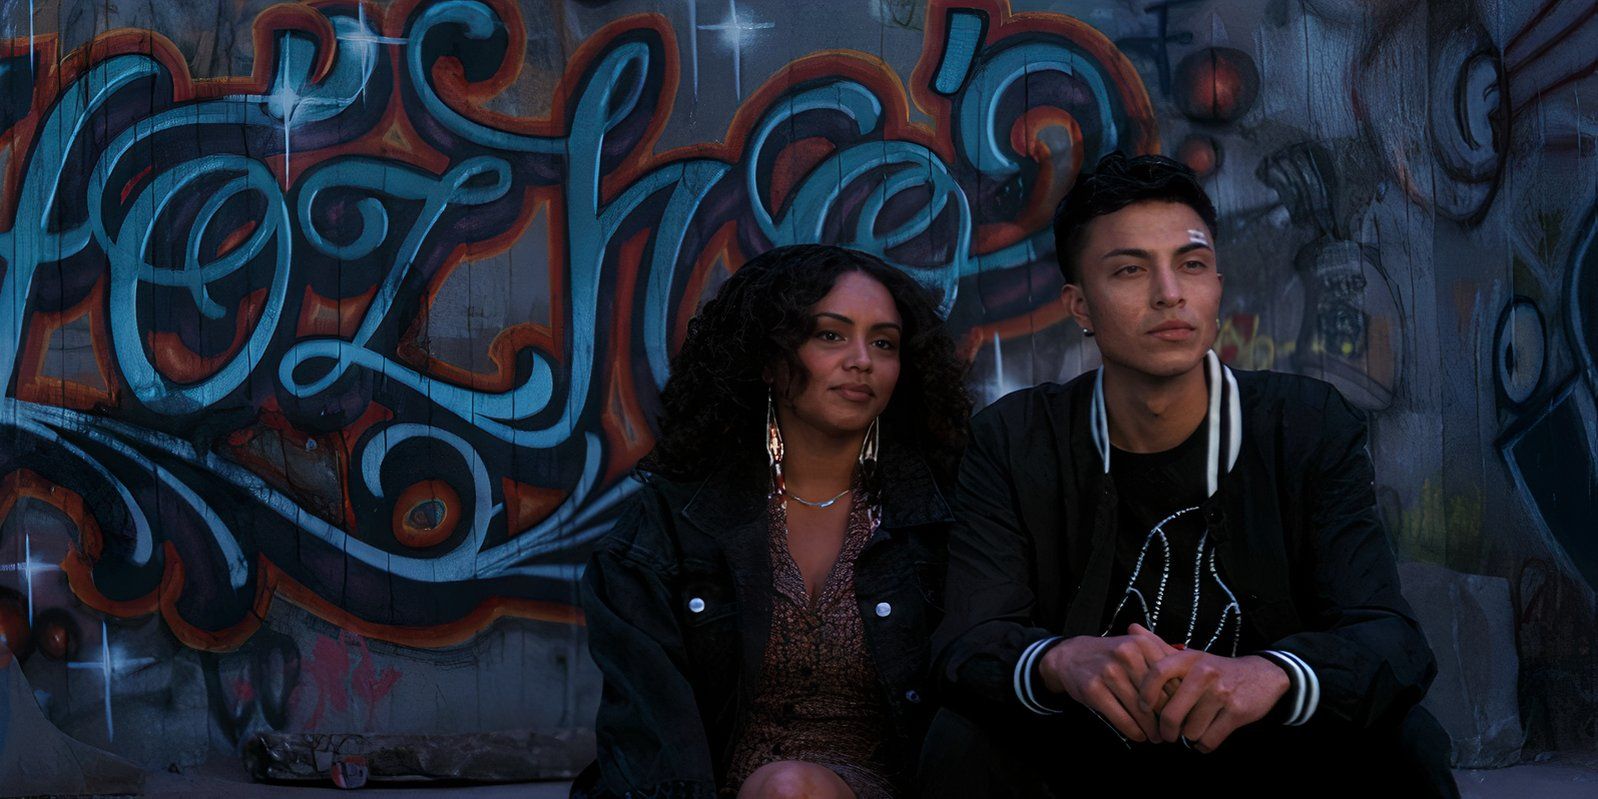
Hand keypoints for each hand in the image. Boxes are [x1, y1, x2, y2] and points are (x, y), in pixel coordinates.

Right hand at [1037, 624, 1176, 741]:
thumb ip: (1163, 658)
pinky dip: (1134, 731)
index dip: (1181, 701)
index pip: (1172, 679)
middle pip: (1158, 696)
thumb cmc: (1110, 656)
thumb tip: (1193, 683)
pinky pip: (1121, 718)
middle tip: (1173, 732)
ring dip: (1152, 730)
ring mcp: (1108, 672)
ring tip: (1157, 737)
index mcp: (1142, 643)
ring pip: (1140, 710)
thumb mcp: (1135, 647)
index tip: (1184, 716)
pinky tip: (1139, 736)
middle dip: (1167, 719)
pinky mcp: (1093, 690)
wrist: (1070, 656)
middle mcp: (1126, 655)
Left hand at [1137, 651, 1289, 751]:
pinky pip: (1209, 740)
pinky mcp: (1237, 712)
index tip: (1142, 707)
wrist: (1262, 675)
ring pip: (1191, 731)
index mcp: (1189, 658)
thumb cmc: (1216, 669)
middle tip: (1167, 734)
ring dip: (1189, 736)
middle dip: (1166, 730)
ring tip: (1191, 731)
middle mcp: (1205, 673)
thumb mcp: (1191, 656)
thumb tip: (1131, 628)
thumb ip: (1159, 646)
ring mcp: (1222, 693)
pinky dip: (1203, 745)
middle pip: (1172, 714)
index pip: (1158, 673)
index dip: (1146, 694)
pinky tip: (1204, 739)